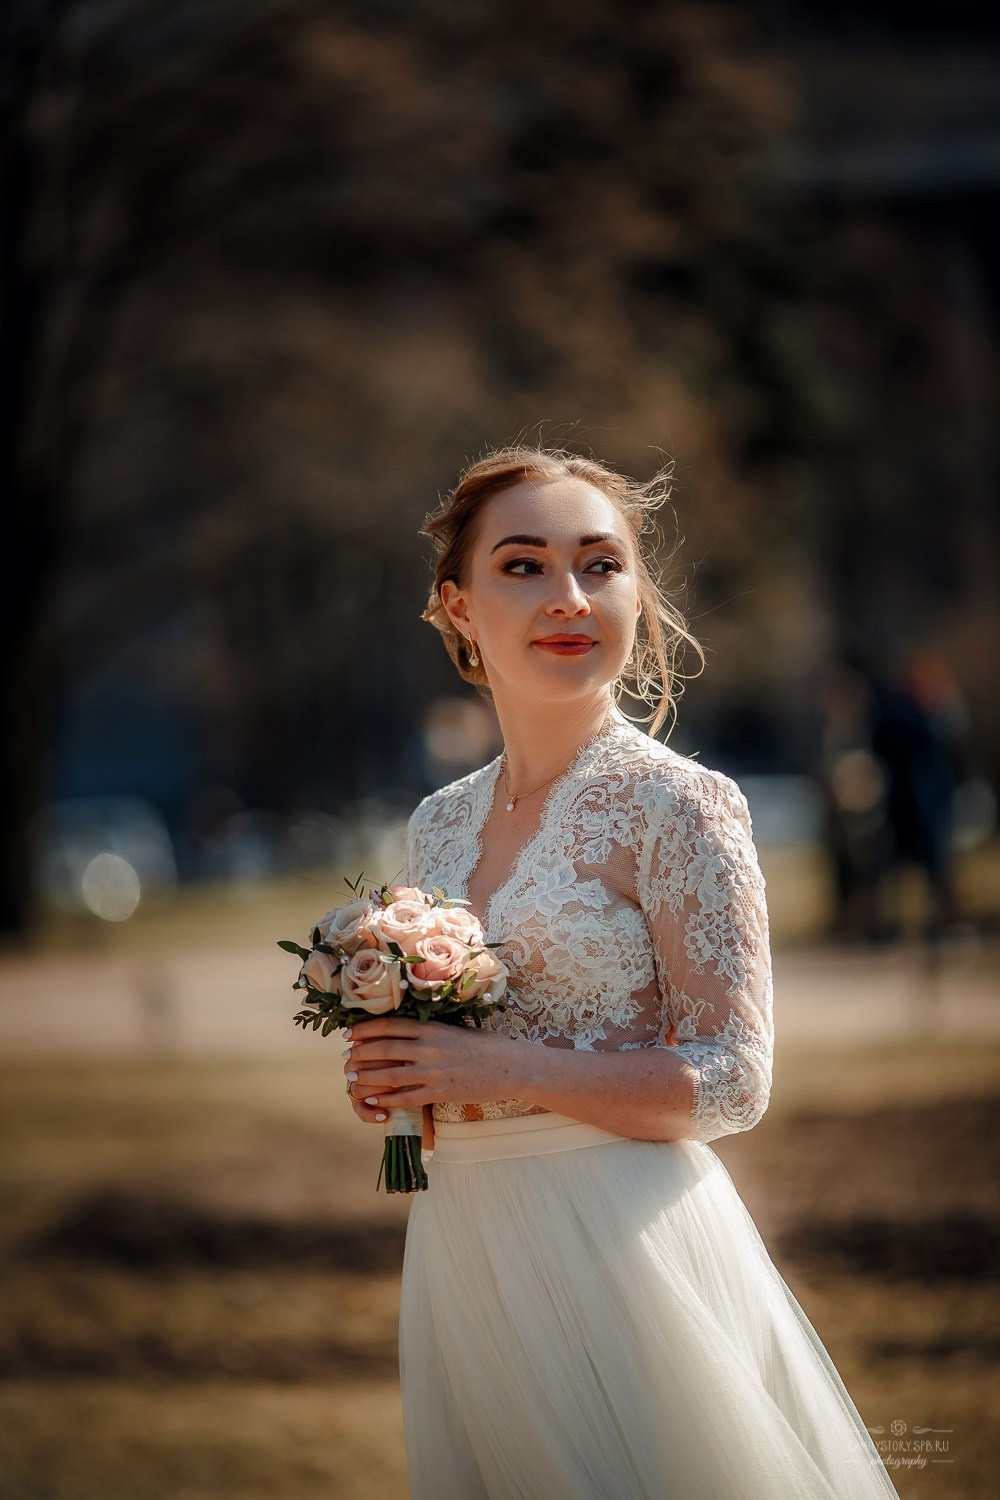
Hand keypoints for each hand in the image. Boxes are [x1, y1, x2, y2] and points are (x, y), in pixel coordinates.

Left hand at [343, 1016, 513, 1123]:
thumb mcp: (455, 1029)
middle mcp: (429, 1047)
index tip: (350, 1033)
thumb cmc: (484, 1046)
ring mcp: (433, 1071)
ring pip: (389, 1074)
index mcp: (433, 1028)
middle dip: (360, 1052)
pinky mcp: (439, 1092)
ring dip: (366, 1076)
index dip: (366, 1029)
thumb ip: (430, 1030)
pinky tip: (374, 1102)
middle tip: (346, 1056)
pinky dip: (386, 1101)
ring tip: (352, 1077)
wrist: (509, 1067)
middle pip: (384, 1048)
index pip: (390, 1025)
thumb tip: (402, 1030)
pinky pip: (405, 1098)